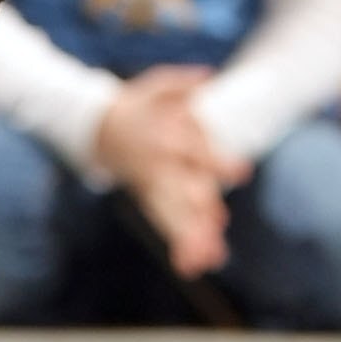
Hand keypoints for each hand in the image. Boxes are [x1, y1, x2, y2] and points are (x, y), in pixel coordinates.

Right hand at [93, 65, 245, 276]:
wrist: (97, 125)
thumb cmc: (137, 102)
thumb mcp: (156, 85)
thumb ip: (182, 84)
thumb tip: (207, 77)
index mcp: (166, 138)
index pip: (197, 153)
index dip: (220, 163)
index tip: (243, 174)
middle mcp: (159, 167)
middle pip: (182, 195)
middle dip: (198, 216)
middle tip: (218, 236)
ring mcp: (152, 185)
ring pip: (171, 216)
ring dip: (189, 239)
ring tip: (209, 261)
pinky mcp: (148, 196)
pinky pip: (163, 221)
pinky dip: (177, 242)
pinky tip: (193, 264)